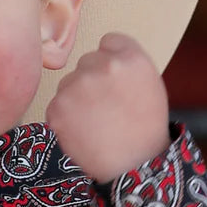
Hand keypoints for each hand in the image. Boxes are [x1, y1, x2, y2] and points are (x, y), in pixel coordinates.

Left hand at [44, 33, 170, 183]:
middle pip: (87, 61)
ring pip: (69, 83)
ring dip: (77, 98)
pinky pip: (58, 104)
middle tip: (108, 106)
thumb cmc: (145, 127)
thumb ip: (126, 61)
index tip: (117, 82)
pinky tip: (84, 130)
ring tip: (97, 121)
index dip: (112, 63)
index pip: (108, 42)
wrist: (133, 165)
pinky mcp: (57, 107)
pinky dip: (66, 117)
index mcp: (129, 57)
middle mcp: (101, 66)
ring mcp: (76, 86)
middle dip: (93, 79)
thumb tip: (102, 52)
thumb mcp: (150, 83)